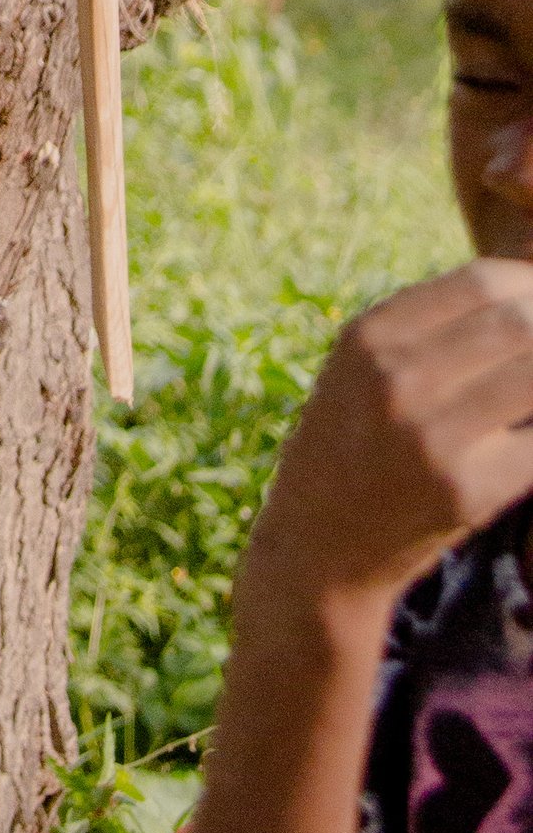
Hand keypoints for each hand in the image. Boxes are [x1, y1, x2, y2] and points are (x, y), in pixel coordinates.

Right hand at [242, 262, 532, 636]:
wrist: (320, 550)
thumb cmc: (350, 449)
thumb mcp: (358, 372)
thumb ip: (422, 331)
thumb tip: (520, 297)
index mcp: (367, 337)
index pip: (478, 282)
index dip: (529, 284)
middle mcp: (397, 378)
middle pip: (516, 325)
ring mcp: (433, 436)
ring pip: (532, 378)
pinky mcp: (466, 492)